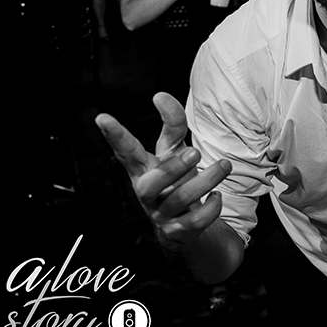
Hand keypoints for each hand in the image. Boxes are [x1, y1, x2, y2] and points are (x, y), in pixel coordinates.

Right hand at [95, 93, 230, 248]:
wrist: (185, 224)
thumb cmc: (176, 179)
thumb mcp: (173, 151)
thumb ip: (171, 124)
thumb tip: (160, 95)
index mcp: (143, 170)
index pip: (126, 152)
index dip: (115, 136)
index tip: (102, 117)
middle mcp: (148, 193)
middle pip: (151, 184)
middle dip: (173, 168)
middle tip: (195, 152)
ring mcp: (161, 214)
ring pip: (181, 200)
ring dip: (206, 181)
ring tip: (225, 165)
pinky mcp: (178, 232)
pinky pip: (195, 222)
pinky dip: (212, 207)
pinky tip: (218, 197)